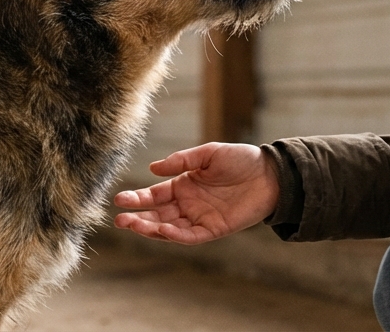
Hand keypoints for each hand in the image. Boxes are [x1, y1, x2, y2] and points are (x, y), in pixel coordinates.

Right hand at [113, 142, 279, 244]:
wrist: (269, 174)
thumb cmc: (240, 160)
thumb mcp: (208, 154)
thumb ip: (181, 160)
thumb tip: (153, 169)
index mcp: (183, 185)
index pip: (154, 195)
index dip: (137, 198)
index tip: (119, 199)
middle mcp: (188, 204)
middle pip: (157, 214)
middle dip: (138, 217)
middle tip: (119, 218)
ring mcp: (199, 218)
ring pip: (169, 228)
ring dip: (150, 228)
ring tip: (132, 225)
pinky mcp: (214, 229)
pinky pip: (190, 235)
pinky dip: (175, 235)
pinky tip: (161, 230)